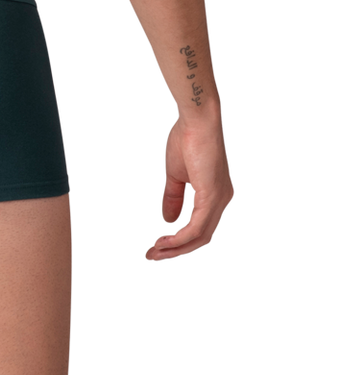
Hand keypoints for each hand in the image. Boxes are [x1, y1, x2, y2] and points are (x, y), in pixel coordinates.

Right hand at [143, 112, 234, 262]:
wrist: (196, 119)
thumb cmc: (187, 139)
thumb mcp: (176, 175)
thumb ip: (173, 198)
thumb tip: (167, 221)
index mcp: (217, 196)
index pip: (201, 228)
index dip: (180, 240)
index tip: (157, 245)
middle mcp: (223, 202)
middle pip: (202, 239)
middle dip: (176, 250)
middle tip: (151, 255)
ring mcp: (219, 202)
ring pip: (199, 238)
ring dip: (174, 249)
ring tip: (152, 252)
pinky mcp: (211, 199)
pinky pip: (195, 229)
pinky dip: (178, 239)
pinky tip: (162, 241)